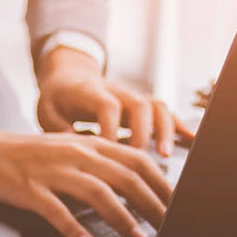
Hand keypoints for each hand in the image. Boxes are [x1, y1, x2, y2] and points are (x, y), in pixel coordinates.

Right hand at [0, 110, 171, 236]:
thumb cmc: (27, 157)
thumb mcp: (68, 151)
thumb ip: (99, 163)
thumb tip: (133, 185)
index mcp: (89, 144)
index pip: (137, 161)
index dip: (162, 184)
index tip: (177, 205)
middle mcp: (75, 153)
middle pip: (125, 177)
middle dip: (152, 204)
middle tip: (168, 227)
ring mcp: (52, 171)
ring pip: (98, 194)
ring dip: (123, 219)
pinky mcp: (30, 189)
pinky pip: (56, 211)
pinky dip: (74, 229)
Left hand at [36, 47, 193, 156]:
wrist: (69, 78)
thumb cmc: (57, 100)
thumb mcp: (46, 112)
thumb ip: (57, 130)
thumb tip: (72, 152)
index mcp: (90, 91)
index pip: (107, 105)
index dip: (111, 128)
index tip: (109, 152)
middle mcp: (117, 91)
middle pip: (139, 104)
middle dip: (143, 131)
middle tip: (140, 158)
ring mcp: (132, 97)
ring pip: (156, 107)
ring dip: (164, 129)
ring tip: (164, 154)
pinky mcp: (141, 106)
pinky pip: (164, 112)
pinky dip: (179, 125)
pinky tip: (191, 140)